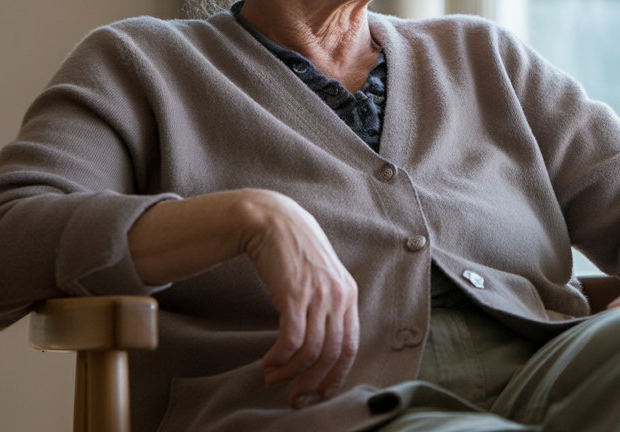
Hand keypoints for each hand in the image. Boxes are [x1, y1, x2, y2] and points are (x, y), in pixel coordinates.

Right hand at [243, 192, 359, 408]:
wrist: (272, 220)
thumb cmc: (292, 251)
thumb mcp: (320, 277)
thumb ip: (326, 305)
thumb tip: (320, 344)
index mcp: (348, 294)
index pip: (350, 346)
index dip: (335, 375)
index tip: (319, 393)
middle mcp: (338, 296)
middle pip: (332, 354)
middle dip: (313, 383)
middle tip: (295, 398)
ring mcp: (318, 295)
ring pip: (311, 351)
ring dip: (291, 372)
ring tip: (274, 379)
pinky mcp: (294, 294)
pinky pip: (292, 339)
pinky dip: (280, 357)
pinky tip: (268, 362)